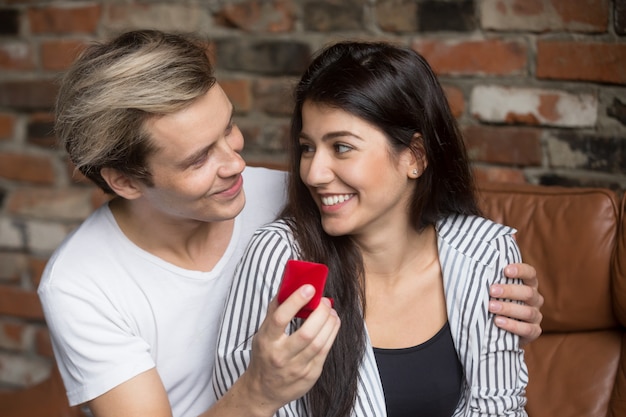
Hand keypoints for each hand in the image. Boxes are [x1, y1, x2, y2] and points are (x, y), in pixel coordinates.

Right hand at [235, 284, 339, 415]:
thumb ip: (276, 309)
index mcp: (266, 341)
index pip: (280, 318)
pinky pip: (325, 352)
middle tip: (325, 301)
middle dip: (321, 313)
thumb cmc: (264, 354)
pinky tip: (333, 324)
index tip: (309, 288)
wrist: (262, 390)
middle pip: (306, 333)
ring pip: (319, 343)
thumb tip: (289, 283)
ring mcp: (296, 368)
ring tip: (331, 311)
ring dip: (330, 323)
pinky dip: (332, 334)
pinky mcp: (310, 375)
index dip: (296, 301)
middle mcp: (281, 356)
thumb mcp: (263, 332)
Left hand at [489, 263, 543, 345]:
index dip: (520, 270)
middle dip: (509, 291)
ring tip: (491, 307)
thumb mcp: (494, 289)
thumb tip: (469, 266)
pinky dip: (512, 325)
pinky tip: (498, 322)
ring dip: (508, 308)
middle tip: (491, 291)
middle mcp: (535, 299)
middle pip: (528, 292)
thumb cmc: (495, 301)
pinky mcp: (534, 331)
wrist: (500, 329)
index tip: (505, 270)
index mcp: (528, 284)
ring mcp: (536, 316)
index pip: (530, 273)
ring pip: (527, 311)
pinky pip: (527, 329)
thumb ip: (490, 279)